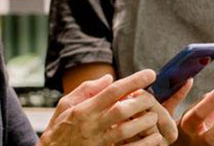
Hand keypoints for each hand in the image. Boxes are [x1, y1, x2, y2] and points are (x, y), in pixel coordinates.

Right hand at [39, 70, 177, 145]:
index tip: (150, 74)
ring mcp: (98, 143)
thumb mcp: (65, 105)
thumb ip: (87, 90)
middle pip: (121, 110)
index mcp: (83, 110)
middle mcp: (91, 125)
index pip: (112, 91)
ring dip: (144, 122)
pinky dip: (144, 144)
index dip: (133, 81)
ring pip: (126, 131)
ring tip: (154, 116)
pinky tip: (154, 138)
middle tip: (153, 97)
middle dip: (141, 101)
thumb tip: (109, 78)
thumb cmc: (59, 129)